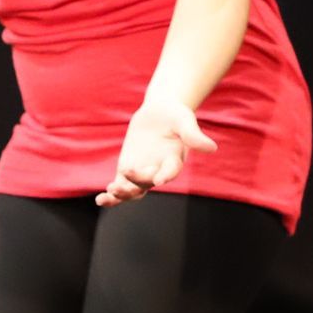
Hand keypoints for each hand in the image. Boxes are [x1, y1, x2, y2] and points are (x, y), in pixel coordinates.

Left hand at [97, 99, 216, 206]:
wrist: (159, 112)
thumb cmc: (175, 115)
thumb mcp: (184, 120)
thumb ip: (193, 135)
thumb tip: (212, 148)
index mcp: (174, 161)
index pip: (170, 171)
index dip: (166, 175)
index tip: (160, 179)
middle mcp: (158, 171)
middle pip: (148, 182)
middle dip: (137, 181)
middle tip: (126, 175)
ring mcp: (142, 172)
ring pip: (133, 190)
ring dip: (123, 194)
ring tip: (112, 191)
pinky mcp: (127, 170)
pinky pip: (120, 186)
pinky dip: (111, 196)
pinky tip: (101, 200)